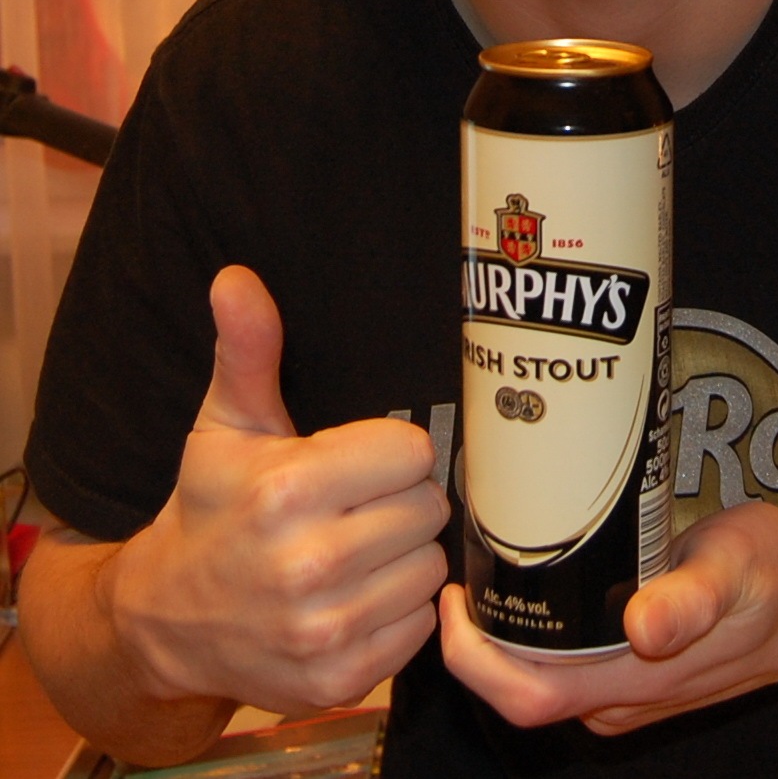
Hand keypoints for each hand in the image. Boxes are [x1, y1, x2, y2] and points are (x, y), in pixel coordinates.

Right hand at [102, 265, 449, 714]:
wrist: (167, 618)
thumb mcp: (226, 424)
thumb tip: (237, 278)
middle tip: (359, 505)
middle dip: (400, 501)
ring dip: (404, 556)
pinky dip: (398, 612)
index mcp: (286, 491)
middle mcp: (307, 564)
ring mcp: (324, 630)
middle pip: (428, 507)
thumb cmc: (211, 508)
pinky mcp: (340, 679)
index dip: (390, 452)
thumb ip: (248, 349)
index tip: (358, 461)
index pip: (411, 451)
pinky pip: (419, 627)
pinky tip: (357, 595)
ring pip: (429, 567)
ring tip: (359, 548)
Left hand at [440, 500, 777, 733]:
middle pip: (520, 691)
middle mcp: (622, 697)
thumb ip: (692, 598)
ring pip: (540, 679)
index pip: (527, 695)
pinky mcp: (634, 672)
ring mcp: (628, 691)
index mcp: (635, 679)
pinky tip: (533, 582)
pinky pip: (566, 665)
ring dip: (502, 637)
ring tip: (487, 566)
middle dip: (474, 642)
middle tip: (459, 568)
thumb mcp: (736, 568)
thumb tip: (644, 626)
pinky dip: (535, 633)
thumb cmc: (774, 578)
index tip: (452, 597)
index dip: (474, 660)